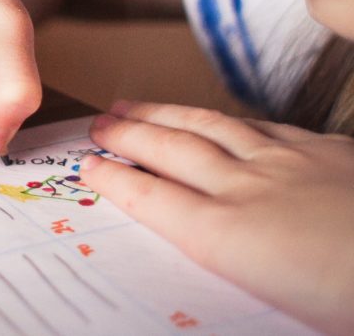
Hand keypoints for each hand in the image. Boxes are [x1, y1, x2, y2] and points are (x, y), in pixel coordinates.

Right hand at [81, 101, 353, 335]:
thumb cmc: (348, 300)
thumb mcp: (278, 308)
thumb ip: (232, 268)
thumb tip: (204, 250)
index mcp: (230, 237)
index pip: (154, 199)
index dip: (116, 179)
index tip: (87, 166)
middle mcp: (250, 191)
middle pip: (173, 151)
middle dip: (129, 135)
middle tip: (98, 122)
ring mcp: (291, 164)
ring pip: (212, 128)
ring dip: (167, 115)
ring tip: (136, 106)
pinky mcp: (330, 153)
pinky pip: (263, 126)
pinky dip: (229, 119)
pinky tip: (222, 119)